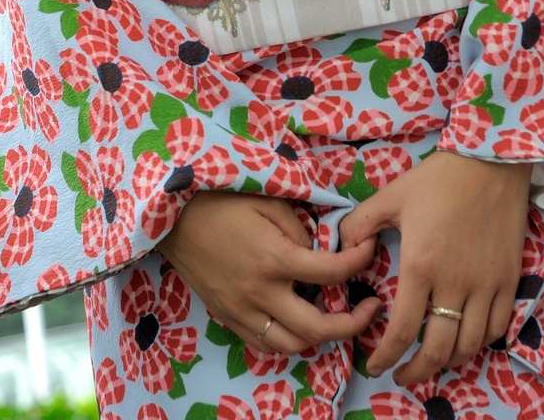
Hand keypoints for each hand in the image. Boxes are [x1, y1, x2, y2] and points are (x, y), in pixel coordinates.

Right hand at [158, 191, 380, 354]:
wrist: (171, 214)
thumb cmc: (221, 198)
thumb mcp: (267, 199)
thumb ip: (299, 227)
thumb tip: (320, 250)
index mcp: (275, 258)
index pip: (333, 272)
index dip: (360, 261)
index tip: (371, 250)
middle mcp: (261, 293)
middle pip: (318, 327)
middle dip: (353, 322)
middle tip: (370, 308)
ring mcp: (242, 310)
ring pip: (292, 346)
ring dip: (319, 337)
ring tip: (333, 317)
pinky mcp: (227, 317)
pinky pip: (264, 344)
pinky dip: (287, 340)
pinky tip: (297, 322)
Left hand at [337, 150, 531, 385]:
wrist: (489, 161)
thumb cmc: (437, 178)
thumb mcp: (391, 195)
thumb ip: (360, 224)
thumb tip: (342, 248)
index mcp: (421, 265)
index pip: (403, 330)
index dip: (387, 356)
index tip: (376, 366)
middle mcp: (456, 283)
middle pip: (438, 350)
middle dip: (417, 372)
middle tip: (403, 376)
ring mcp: (487, 285)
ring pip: (470, 345)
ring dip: (449, 361)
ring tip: (432, 362)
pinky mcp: (509, 280)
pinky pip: (497, 327)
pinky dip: (480, 342)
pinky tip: (465, 340)